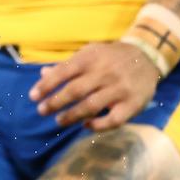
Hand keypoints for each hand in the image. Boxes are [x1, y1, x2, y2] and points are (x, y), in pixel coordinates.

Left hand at [27, 41, 162, 130]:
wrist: (146, 56)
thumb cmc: (110, 57)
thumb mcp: (88, 53)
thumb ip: (66, 65)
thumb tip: (43, 74)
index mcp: (89, 59)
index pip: (63, 72)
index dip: (46, 85)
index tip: (32, 96)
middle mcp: (104, 73)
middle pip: (75, 90)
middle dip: (55, 102)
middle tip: (41, 111)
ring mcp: (119, 89)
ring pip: (92, 106)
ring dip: (72, 115)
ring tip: (58, 121)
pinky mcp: (133, 104)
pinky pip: (114, 120)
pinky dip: (98, 125)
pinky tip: (86, 126)